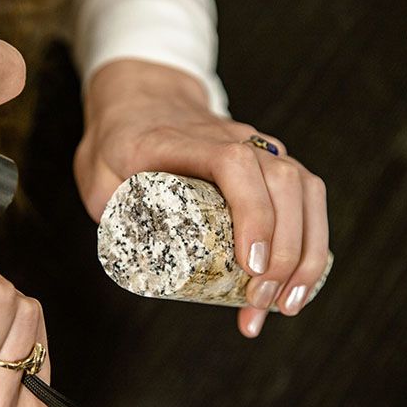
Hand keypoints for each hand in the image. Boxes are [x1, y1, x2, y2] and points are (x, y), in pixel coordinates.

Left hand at [75, 60, 328, 337]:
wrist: (144, 101)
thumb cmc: (118, 141)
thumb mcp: (95, 173)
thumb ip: (108, 212)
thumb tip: (133, 263)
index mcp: (183, 140)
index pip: (233, 166)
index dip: (251, 213)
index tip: (251, 266)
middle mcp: (233, 138)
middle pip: (283, 183)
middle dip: (284, 252)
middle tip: (261, 303)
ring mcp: (258, 148)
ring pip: (305, 191)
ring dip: (306, 253)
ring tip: (287, 305)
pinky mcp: (272, 165)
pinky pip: (307, 199)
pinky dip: (311, 243)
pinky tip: (299, 283)